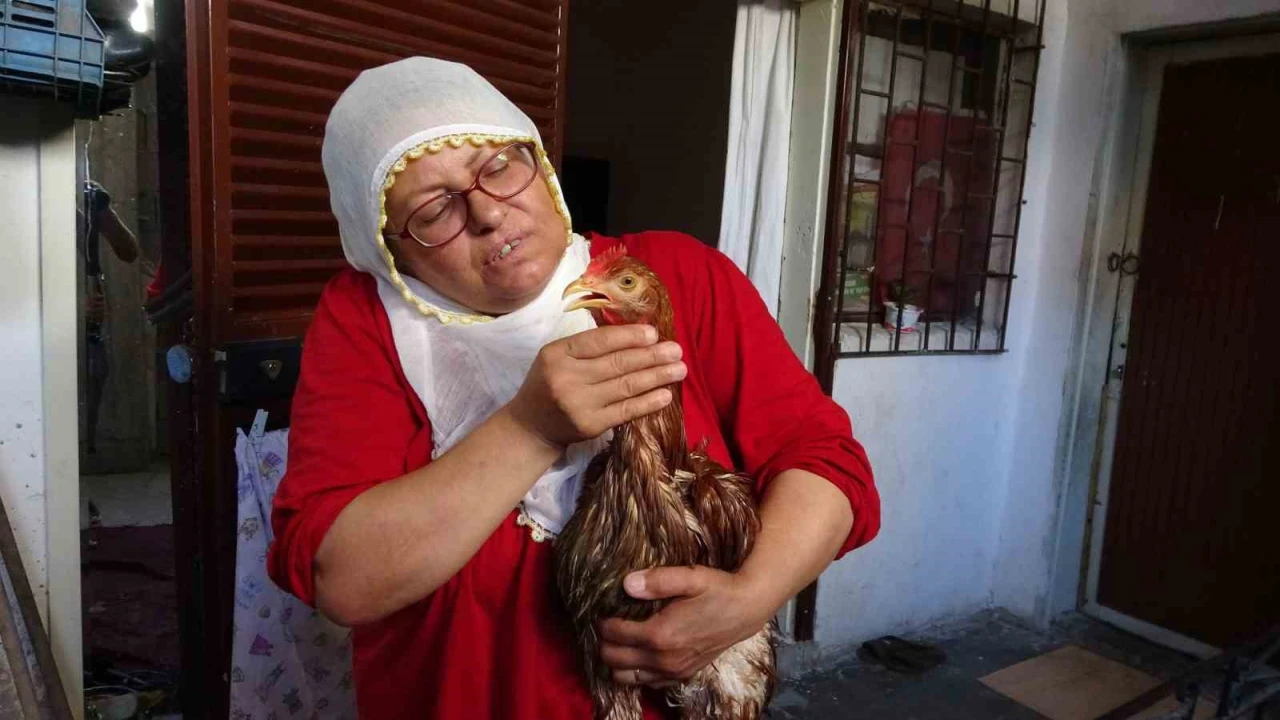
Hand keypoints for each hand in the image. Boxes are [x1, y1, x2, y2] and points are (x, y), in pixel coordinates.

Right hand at [506, 325, 685, 448]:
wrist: (531, 426)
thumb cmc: (550, 383)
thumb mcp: (558, 357)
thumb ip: (589, 347)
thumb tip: (639, 336)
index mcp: (557, 353)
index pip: (598, 341)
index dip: (628, 337)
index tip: (653, 333)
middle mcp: (566, 377)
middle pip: (616, 363)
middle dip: (651, 356)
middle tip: (676, 350)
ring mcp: (578, 404)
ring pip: (625, 386)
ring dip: (656, 377)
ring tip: (679, 369)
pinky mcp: (590, 426)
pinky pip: (625, 411)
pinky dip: (647, 402)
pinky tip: (665, 395)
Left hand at [597, 566, 772, 687]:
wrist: (747, 610)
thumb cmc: (718, 590)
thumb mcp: (690, 577)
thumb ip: (657, 580)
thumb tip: (627, 584)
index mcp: (660, 634)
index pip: (613, 634)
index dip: (602, 622)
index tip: (603, 610)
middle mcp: (663, 658)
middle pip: (613, 659)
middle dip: (604, 642)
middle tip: (608, 624)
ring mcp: (672, 671)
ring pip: (625, 677)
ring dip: (616, 660)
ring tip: (619, 640)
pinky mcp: (682, 675)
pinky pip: (646, 683)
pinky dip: (634, 672)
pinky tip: (638, 653)